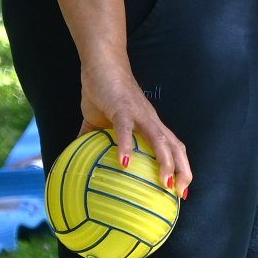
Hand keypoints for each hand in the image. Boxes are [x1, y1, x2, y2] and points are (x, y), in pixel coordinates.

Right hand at [79, 57, 192, 197]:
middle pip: (175, 146)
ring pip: (159, 139)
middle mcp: (150, 120)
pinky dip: (127, 145)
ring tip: (164, 182)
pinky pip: (126, 128)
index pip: (173, 147)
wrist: (101, 63)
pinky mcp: (122, 107)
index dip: (181, 168)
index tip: (182, 191)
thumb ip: (92, 142)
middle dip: (182, 170)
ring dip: (165, 161)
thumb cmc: (104, 92)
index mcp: (149, 124)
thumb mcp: (98, 123)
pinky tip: (125, 163)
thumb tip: (74, 163)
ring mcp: (139, 114)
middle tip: (181, 193)